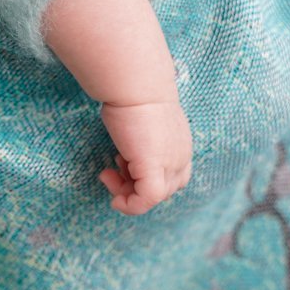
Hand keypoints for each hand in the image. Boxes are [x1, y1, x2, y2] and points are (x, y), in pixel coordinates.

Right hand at [98, 97, 191, 215]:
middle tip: (112, 173)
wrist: (136, 83)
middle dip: (138, 187)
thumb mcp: (142, 119)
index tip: (121, 163)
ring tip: (107, 175)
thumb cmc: (133, 93)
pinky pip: (145, 201)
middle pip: (166, 188)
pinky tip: (114, 200)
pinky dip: (130, 206)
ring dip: (128, 194)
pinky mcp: (154, 168)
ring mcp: (170, 164)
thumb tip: (125, 146)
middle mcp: (181, 156)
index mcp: (181, 143)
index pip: (174, 175)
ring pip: (155, 197)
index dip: (147, 176)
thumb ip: (141, 137)